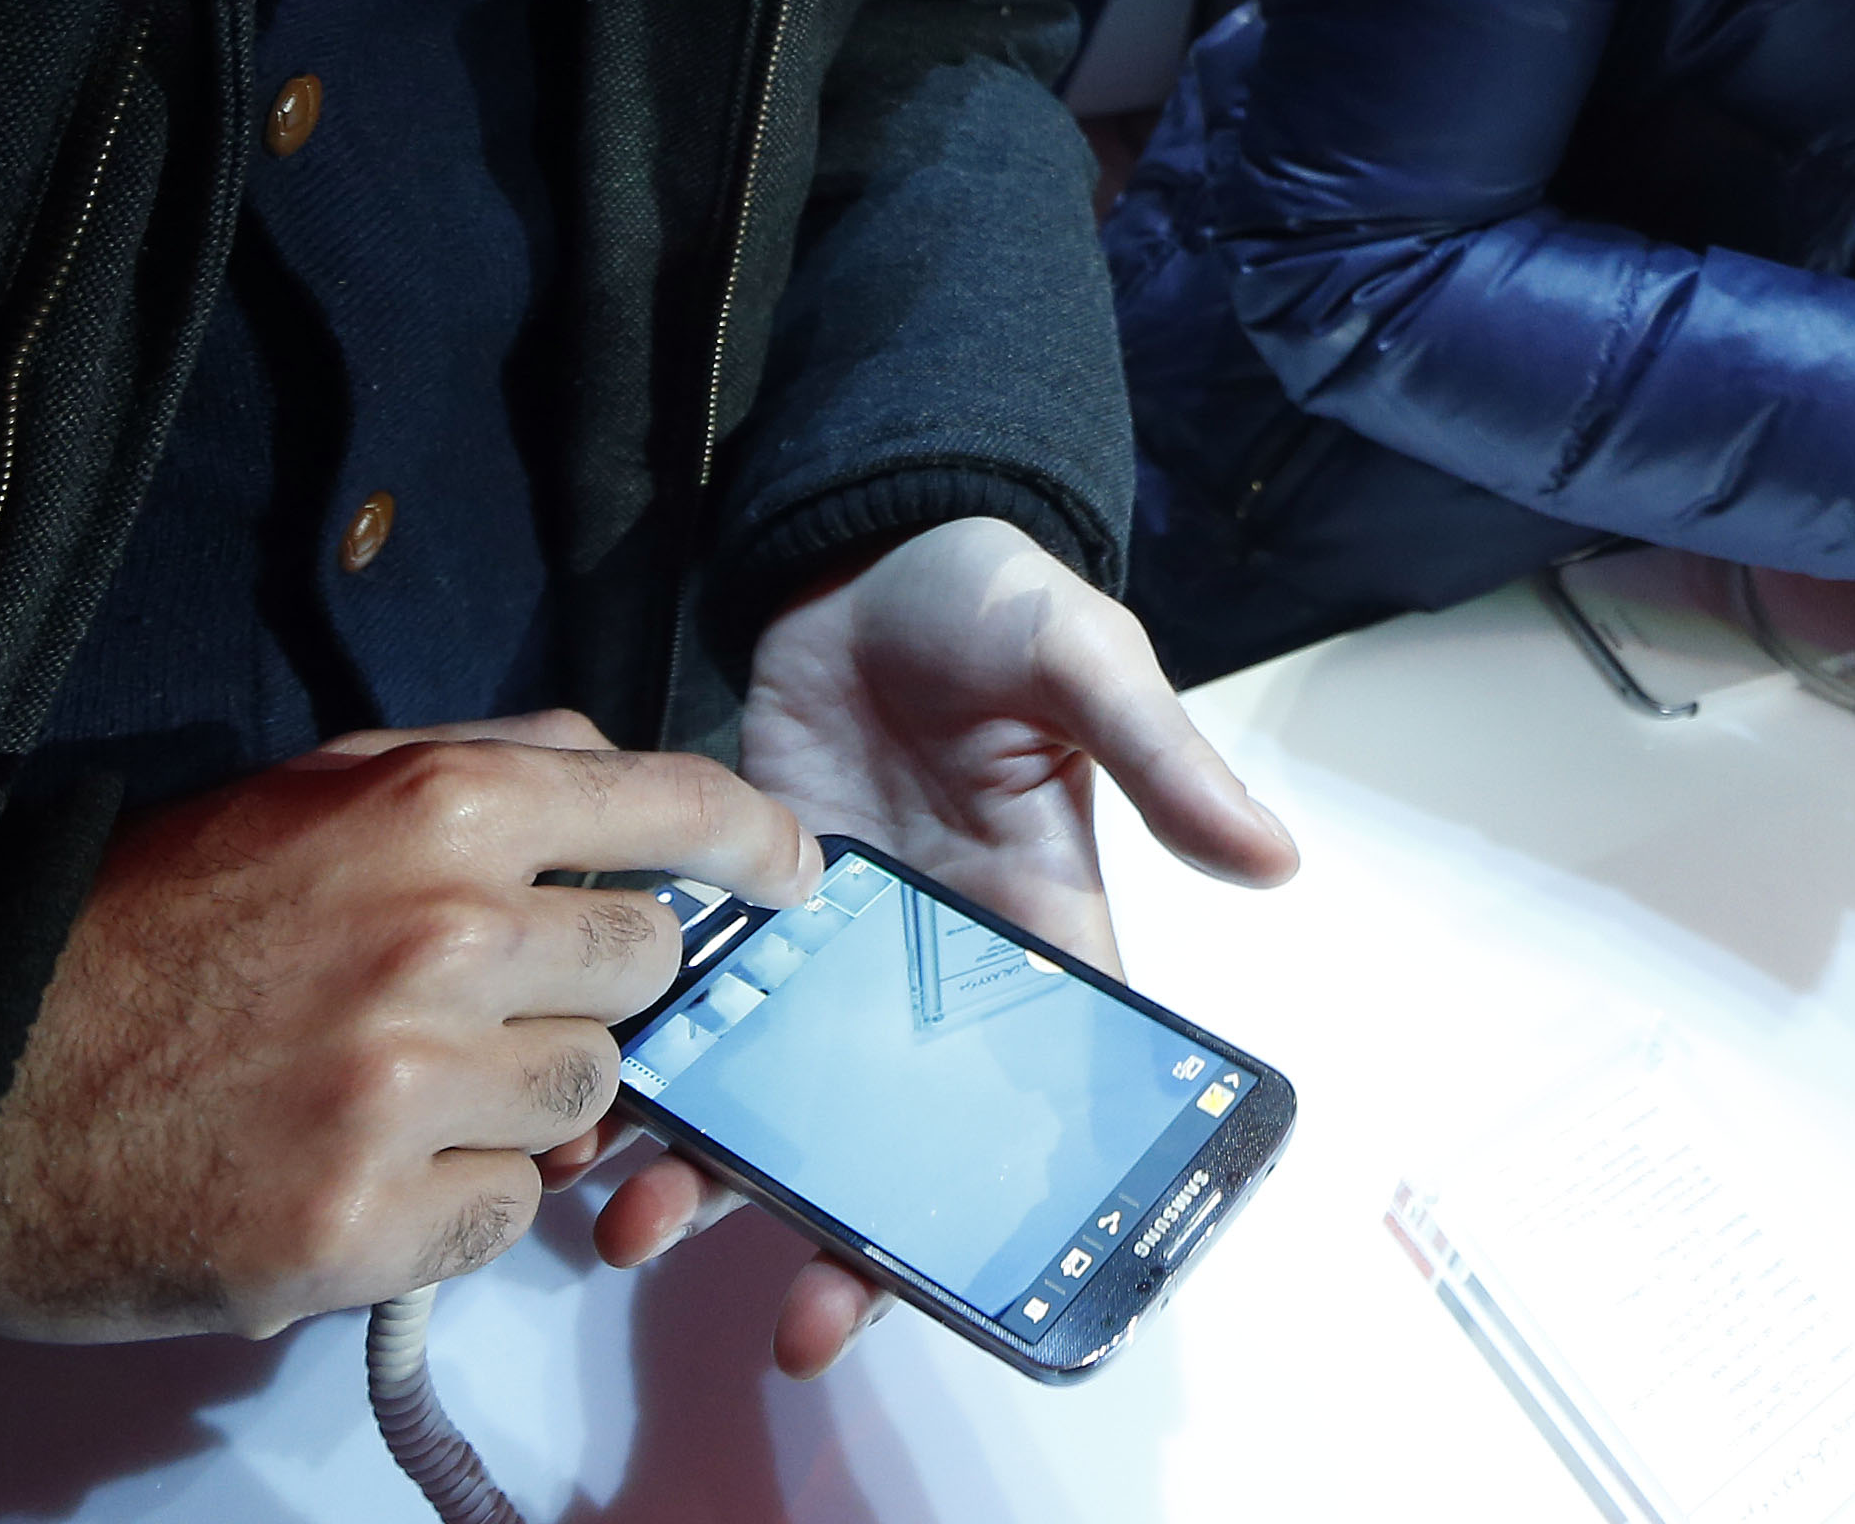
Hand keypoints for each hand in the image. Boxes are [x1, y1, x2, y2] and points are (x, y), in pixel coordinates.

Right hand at [0, 715, 820, 1342]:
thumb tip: (623, 793)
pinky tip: (356, 1173)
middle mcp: (443, 941)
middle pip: (644, 972)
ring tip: (396, 1092)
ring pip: (587, 1104)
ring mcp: (406, 1092)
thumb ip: (479, 776)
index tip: (796, 873)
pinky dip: (452, 1206)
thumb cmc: (143, 929)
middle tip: (491, 1008)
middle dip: (592, 994)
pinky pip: (503, 1216)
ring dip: (523, 1108)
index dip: (754, 842)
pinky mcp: (362, 1226)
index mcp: (437, 814)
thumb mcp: (311, 791)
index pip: (670, 809)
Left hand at [608, 518, 1305, 1371]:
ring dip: (710, 1170)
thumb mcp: (1087, 665)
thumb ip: (1163, 761)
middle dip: (835, 1233)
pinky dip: (639, 1069)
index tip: (944, 1284)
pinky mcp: (730, 906)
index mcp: (1031, 926)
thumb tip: (1275, 858)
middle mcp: (923, 968)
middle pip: (884, 1135)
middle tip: (794, 1317)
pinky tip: (579, 1127)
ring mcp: (818, 947)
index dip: (995, 1202)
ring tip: (639, 1224)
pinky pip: (687, 1012)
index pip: (1032, 1094)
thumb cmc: (993, 598)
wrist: (864, 537)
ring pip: (768, 1093)